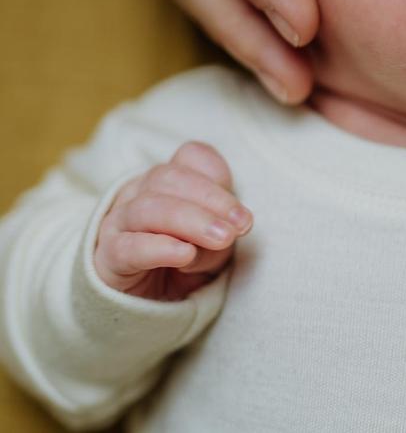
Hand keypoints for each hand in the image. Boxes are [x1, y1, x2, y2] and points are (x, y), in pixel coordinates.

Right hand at [94, 142, 252, 300]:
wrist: (145, 306)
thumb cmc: (186, 262)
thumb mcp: (213, 243)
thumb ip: (220, 231)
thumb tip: (226, 231)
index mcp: (169, 180)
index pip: (190, 157)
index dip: (217, 174)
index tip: (241, 211)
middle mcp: (140, 193)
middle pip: (170, 178)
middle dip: (212, 199)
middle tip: (242, 226)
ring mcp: (119, 223)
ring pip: (149, 207)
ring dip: (192, 221)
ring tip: (222, 239)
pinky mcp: (106, 258)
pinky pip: (128, 247)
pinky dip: (159, 248)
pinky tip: (185, 254)